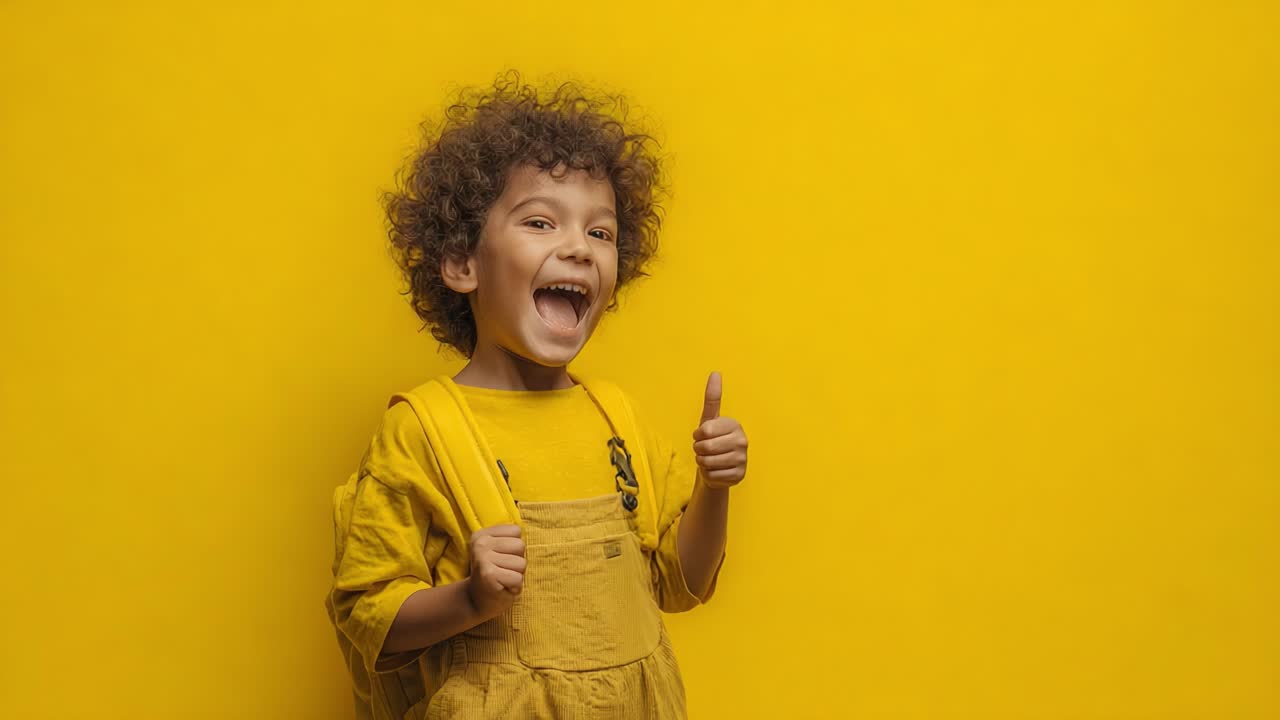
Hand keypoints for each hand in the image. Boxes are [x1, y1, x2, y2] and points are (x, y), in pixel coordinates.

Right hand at [465, 523, 525, 619]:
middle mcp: (480, 543)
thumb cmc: (494, 575)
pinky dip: (514, 587)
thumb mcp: (498, 552)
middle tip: (503, 572)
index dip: (515, 548)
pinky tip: (502, 589)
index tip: (501, 559)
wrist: (475, 602)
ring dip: (516, 576)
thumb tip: (524, 528)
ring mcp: (482, 558)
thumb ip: (508, 539)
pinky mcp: (488, 574)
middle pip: (520, 546)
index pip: (516, 531)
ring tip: (502, 580)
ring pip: (521, 563)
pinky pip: (518, 578)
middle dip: (517, 562)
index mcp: (482, 534)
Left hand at [692, 371, 747, 489]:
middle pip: (705, 447)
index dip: (698, 435)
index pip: (704, 431)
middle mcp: (742, 441)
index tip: (703, 436)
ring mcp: (742, 459)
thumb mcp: (710, 420)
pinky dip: (709, 475)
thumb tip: (715, 373)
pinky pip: (711, 475)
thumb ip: (713, 397)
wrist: (718, 466)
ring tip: (710, 459)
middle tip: (704, 450)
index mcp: (735, 425)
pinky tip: (716, 470)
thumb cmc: (712, 440)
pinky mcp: (739, 476)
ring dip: (703, 462)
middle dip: (698, 450)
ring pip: (707, 462)